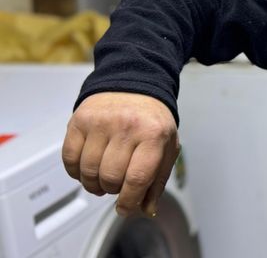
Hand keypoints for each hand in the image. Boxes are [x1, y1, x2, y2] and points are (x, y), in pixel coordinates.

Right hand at [62, 92, 178, 217]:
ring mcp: (101, 122)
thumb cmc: (152, 121)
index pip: (137, 179)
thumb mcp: (166, 147)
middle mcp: (127, 126)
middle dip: (112, 190)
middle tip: (115, 186)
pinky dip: (75, 172)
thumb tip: (146, 209)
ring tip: (102, 179)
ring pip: (88, 171)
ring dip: (93, 184)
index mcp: (154, 134)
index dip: (129, 201)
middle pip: (110, 177)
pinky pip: (70, 158)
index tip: (125, 208)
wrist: (135, 86)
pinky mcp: (80, 120)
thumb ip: (158, 180)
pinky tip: (86, 169)